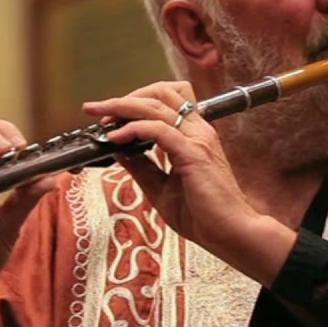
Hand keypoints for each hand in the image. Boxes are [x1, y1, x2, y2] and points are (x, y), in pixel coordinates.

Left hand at [83, 82, 294, 285]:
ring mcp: (197, 139)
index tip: (108, 115)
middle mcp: (198, 131)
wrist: (231, 234)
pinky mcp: (193, 153)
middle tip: (96, 109)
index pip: (165, 101)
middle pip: (160, 93)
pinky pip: (159, 129)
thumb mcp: (162, 188)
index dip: (134, 102)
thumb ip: (142, 166)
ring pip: (157, 104)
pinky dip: (133, 128)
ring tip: (101, 116)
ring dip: (124, 106)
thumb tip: (119, 149)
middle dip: (124, 97)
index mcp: (194, 136)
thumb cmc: (204, 216)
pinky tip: (116, 137)